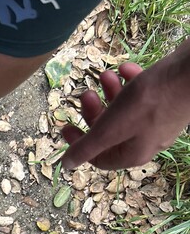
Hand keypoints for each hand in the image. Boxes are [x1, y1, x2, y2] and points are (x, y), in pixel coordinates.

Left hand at [60, 52, 189, 170]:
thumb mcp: (111, 127)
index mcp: (132, 153)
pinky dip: (131, 82)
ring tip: (103, 75)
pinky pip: (144, 94)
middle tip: (86, 94)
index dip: (79, 144)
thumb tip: (66, 165)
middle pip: (111, 133)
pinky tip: (126, 68)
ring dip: (111, 93)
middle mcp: (147, 140)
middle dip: (95, 113)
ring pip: (126, 110)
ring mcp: (160, 120)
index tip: (65, 125)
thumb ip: (88, 146)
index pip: (98, 158)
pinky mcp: (168, 99)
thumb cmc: (151, 101)